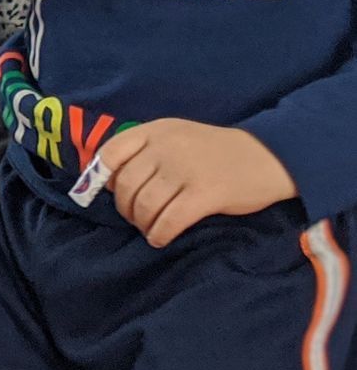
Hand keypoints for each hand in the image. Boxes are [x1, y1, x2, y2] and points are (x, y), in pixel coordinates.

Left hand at [99, 119, 297, 247]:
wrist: (267, 156)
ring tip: (149, 229)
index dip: (102, 177)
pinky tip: (160, 238)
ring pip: (145, 205)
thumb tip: (110, 181)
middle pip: (126, 185)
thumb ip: (145, 151)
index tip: (110, 192)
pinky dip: (159, 234)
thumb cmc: (215, 151)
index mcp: (155, 131)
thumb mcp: (176, 137)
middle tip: (136, 218)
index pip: (111, 152)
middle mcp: (165, 147)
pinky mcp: (205, 194)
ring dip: (142, 223)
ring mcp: (185, 170)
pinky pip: (169, 220)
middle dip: (125, 208)